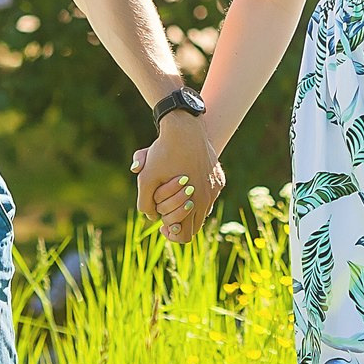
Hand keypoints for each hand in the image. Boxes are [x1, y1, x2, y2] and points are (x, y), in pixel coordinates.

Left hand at [133, 113, 222, 243]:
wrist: (184, 127)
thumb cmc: (164, 152)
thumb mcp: (146, 178)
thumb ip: (144, 204)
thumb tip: (152, 217)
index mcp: (194, 203)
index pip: (186, 236)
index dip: (172, 234)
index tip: (162, 225)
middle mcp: (209, 198)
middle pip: (195, 226)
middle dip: (179, 222)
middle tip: (166, 211)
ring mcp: (215, 188)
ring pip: (203, 211)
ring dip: (189, 209)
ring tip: (174, 197)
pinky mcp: (218, 178)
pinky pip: (209, 195)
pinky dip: (197, 195)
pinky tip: (185, 184)